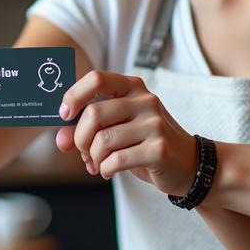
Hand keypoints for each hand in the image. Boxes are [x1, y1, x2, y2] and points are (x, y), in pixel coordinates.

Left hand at [55, 70, 195, 194]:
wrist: (189, 163)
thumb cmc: (145, 142)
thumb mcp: (118, 128)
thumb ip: (87, 129)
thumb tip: (61, 139)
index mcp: (133, 87)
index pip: (97, 79)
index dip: (74, 95)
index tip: (65, 115)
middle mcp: (145, 101)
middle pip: (93, 113)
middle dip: (80, 138)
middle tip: (83, 152)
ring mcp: (154, 124)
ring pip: (102, 140)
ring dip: (93, 158)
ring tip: (97, 163)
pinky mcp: (158, 149)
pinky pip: (116, 160)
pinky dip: (105, 169)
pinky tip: (109, 170)